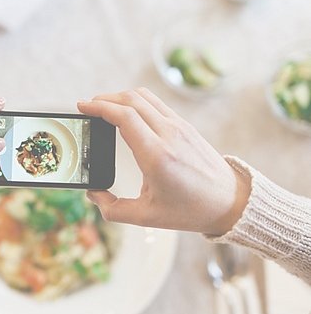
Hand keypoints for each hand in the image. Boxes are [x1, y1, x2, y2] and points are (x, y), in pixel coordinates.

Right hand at [78, 88, 249, 235]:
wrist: (230, 201)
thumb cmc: (190, 210)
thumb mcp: (146, 217)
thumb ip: (113, 209)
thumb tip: (93, 195)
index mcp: (157, 155)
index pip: (124, 116)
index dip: (99, 107)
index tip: (82, 107)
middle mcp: (169, 134)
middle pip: (131, 99)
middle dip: (104, 99)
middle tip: (87, 107)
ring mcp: (179, 126)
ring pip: (144, 96)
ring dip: (120, 97)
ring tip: (104, 107)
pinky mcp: (185, 125)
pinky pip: (156, 103)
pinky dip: (136, 101)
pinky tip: (127, 113)